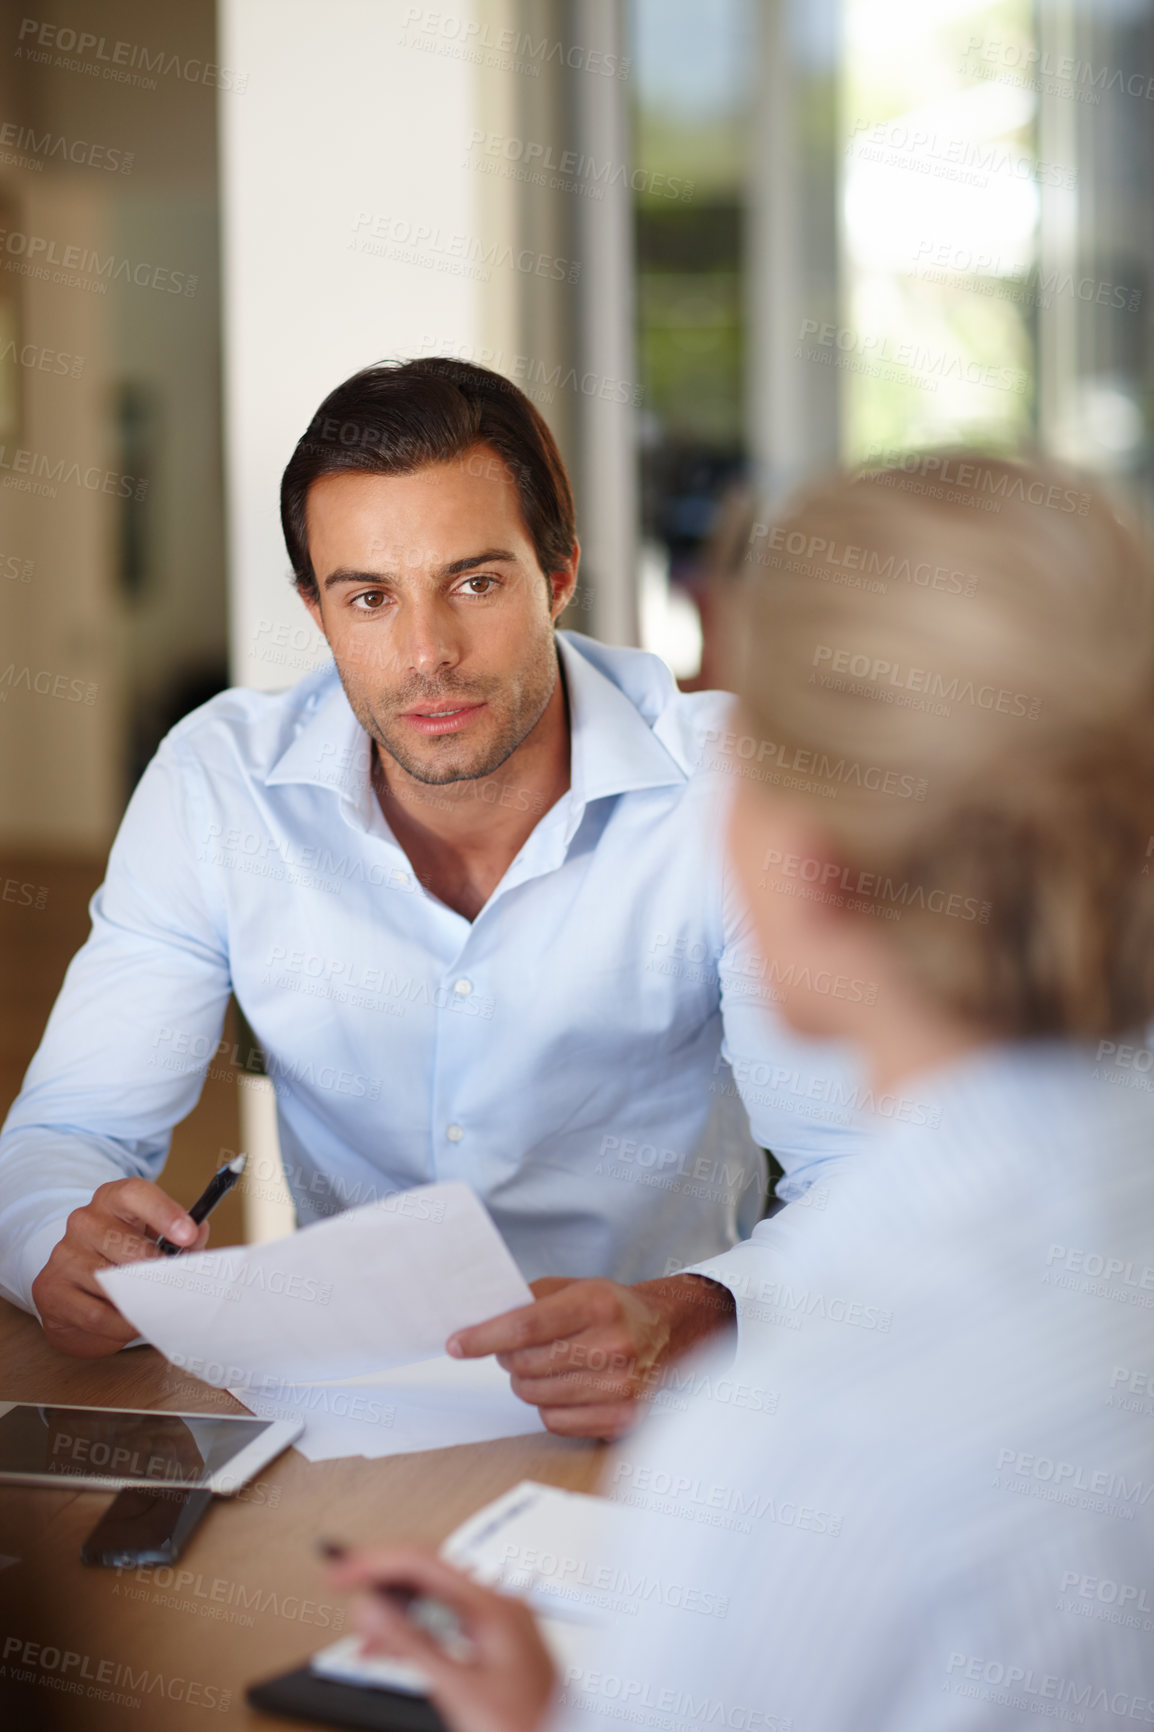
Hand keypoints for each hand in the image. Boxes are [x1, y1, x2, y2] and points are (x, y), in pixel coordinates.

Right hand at [31, 1177, 206, 1357]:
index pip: (134, 1194)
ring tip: (150, 1305)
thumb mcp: (157, 1242)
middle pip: (127, 1245)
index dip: (164, 1212)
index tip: (188, 1235)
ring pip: (113, 1283)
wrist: (75, 1295)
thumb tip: (200, 1231)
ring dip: (140, 1301)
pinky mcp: (50, 1289)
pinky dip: (121, 1324)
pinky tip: (127, 1320)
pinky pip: (97, 1314)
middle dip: (156, 1270)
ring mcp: (64, 1253)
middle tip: (173, 1286)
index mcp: (112, 1200)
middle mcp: (84, 1220)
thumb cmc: (125, 1262)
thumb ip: (183, 1238)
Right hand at [326, 1544, 554, 1731]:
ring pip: (436, 1597)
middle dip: (381, 1582)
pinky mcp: (497, 1641)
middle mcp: (500, 1604)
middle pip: (429, 1573)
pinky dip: (417, 1629)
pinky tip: (392, 1647)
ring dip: (396, 1611)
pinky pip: (449, 1619)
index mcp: (493, 1605)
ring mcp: (501, 1621)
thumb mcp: (458, 1690)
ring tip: (363, 1634)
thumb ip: (412, 1646)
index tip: (339, 1573)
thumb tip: (371, 1609)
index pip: (423, 1561)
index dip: (374, 1562)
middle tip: (342, 1589)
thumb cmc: (525, 1726)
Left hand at [447, 1274, 734, 1439]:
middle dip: (508, 1358)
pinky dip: (548, 1406)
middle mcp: (613, 1345)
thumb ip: (531, 1299)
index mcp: (597, 1304)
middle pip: (526, 1364)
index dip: (484, 1337)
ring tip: (545, 1365)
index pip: (526, 1326)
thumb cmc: (613, 1309)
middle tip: (513, 1348)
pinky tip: (564, 1387)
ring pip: (536, 1396)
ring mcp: (620, 1387)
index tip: (456, 1343)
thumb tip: (482, 1319)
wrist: (668, 1332)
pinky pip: (555, 1421)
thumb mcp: (576, 1287)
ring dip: (527, 1382)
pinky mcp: (623, 1418)